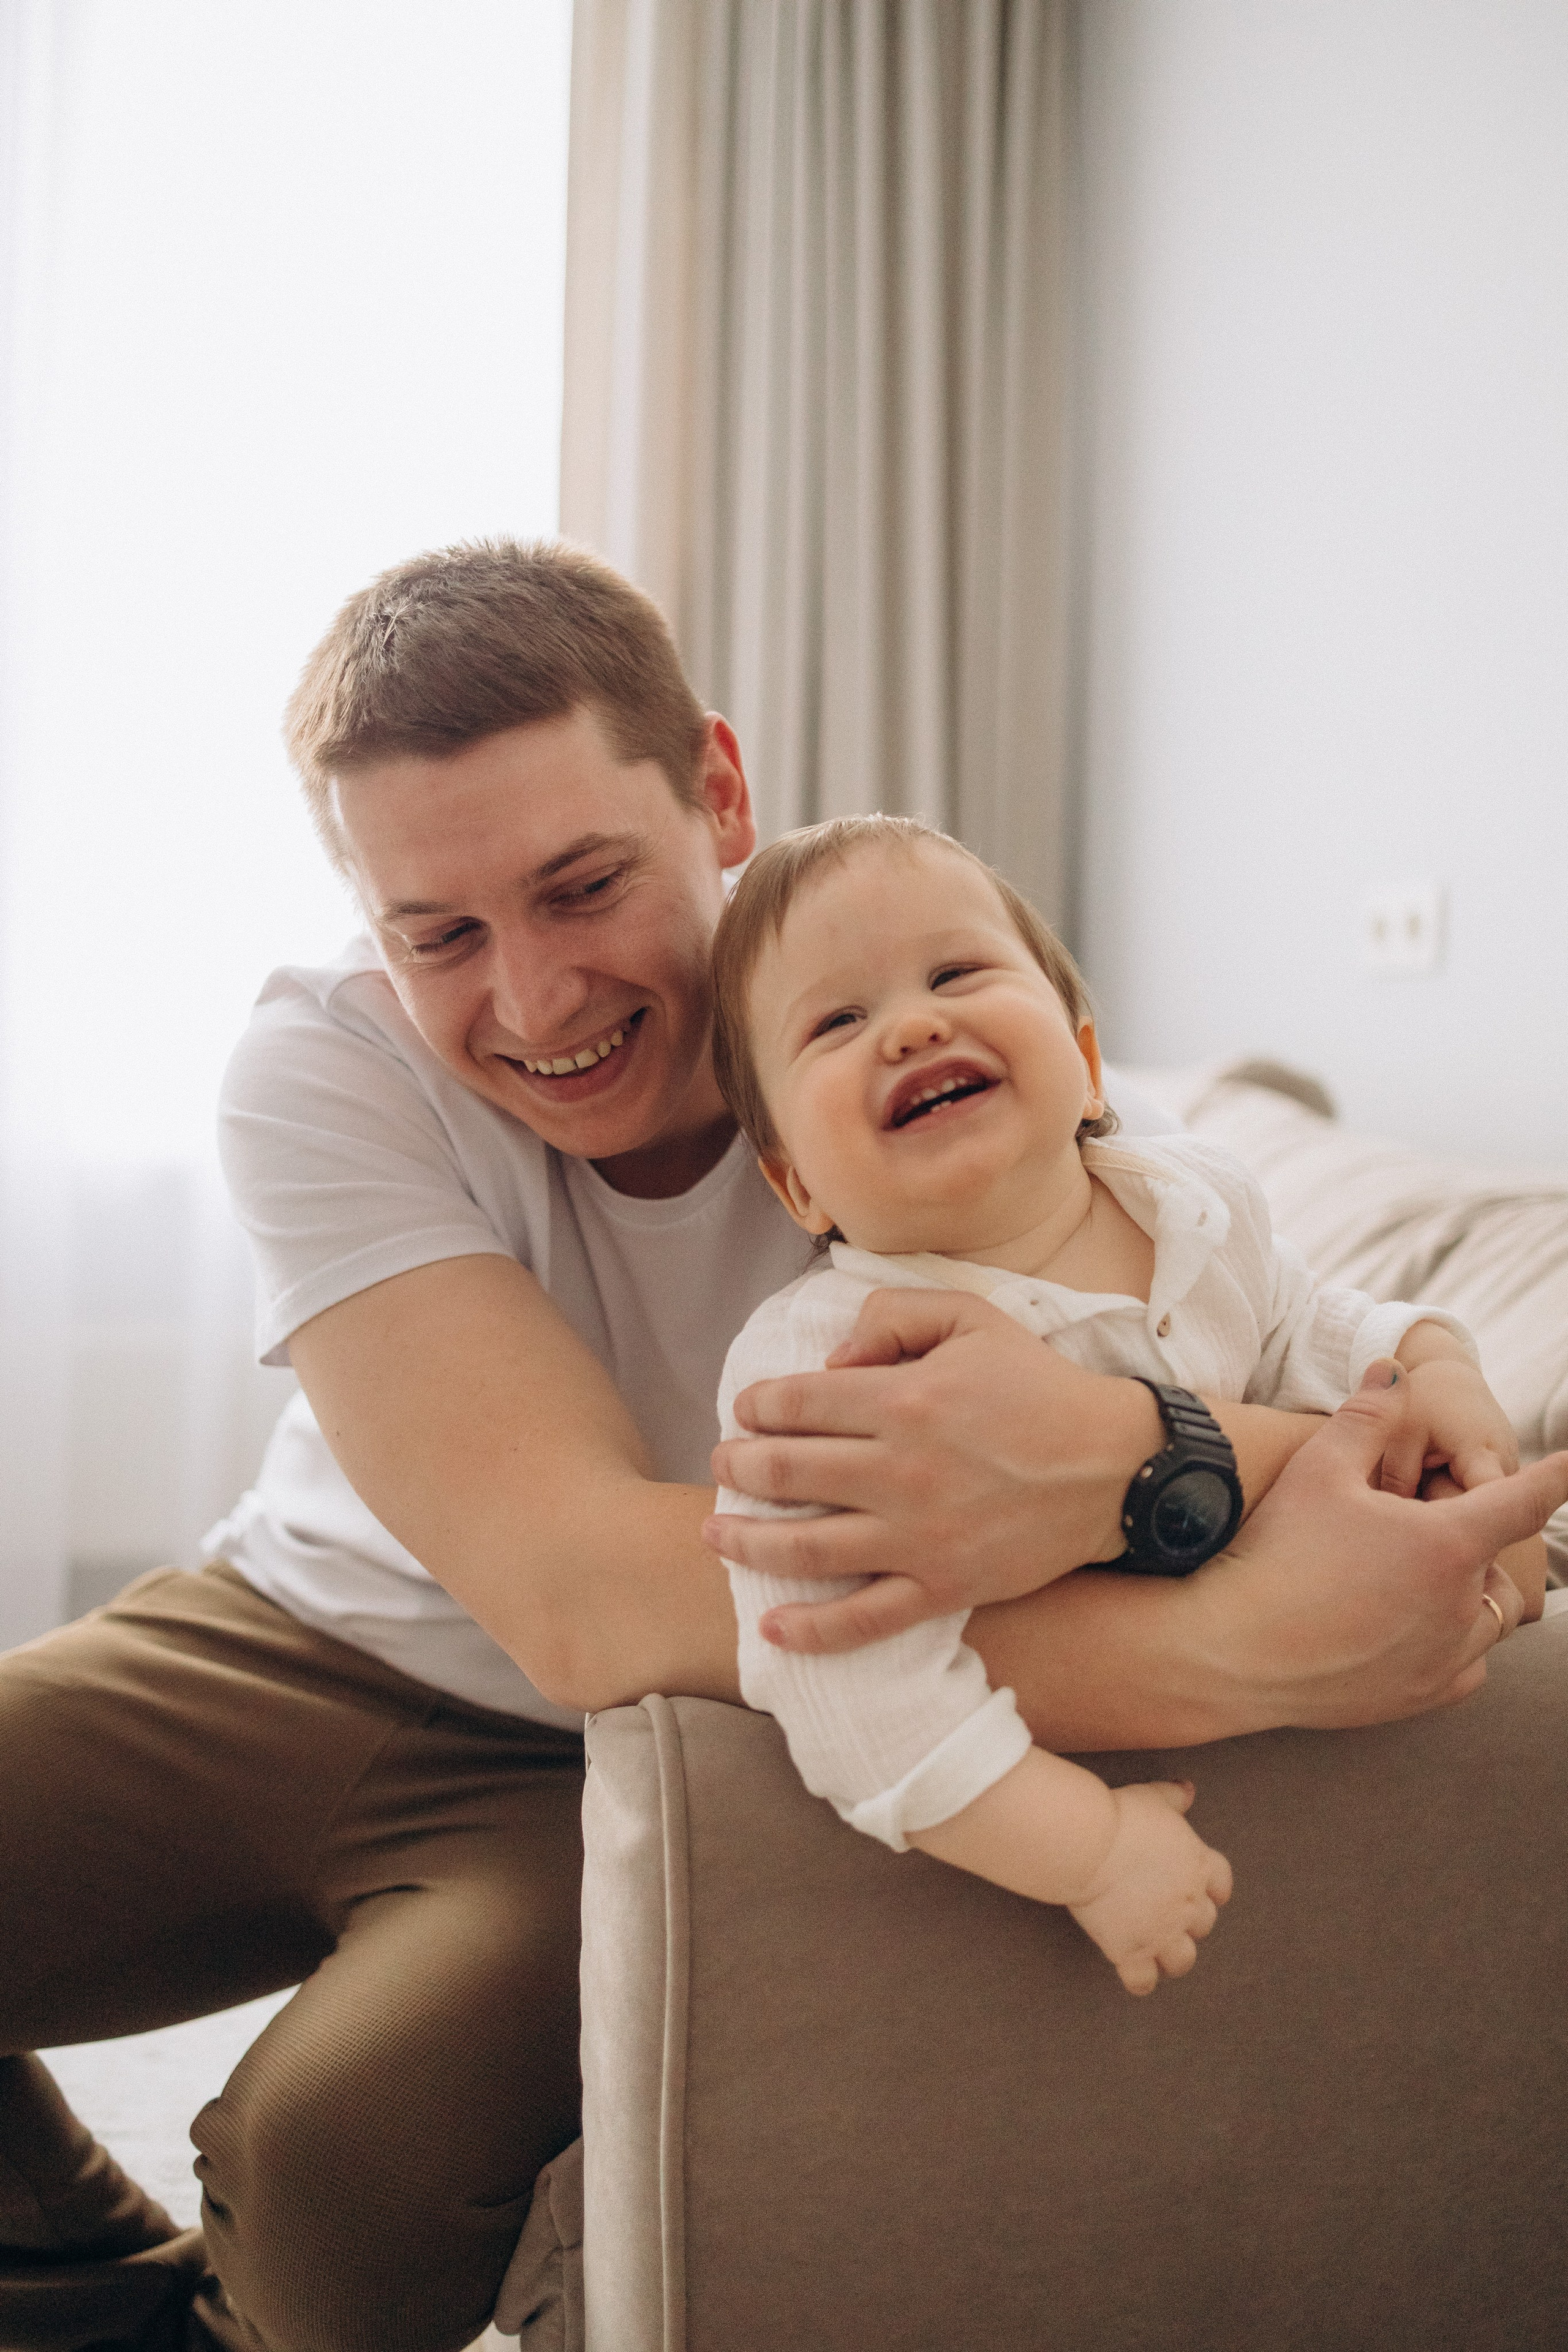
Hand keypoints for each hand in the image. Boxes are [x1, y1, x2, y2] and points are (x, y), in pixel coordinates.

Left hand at [707, 1289, 1161, 1651]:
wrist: (1115, 1467)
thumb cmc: (1039, 1386)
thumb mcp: (972, 1318)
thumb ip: (892, 1316)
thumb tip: (830, 1358)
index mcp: (906, 1399)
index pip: (797, 1404)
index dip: (756, 1406)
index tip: (746, 1411)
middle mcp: (902, 1471)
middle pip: (786, 1472)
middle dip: (738, 1467)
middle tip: (724, 1464)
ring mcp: (919, 1537)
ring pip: (806, 1549)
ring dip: (746, 1541)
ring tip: (714, 1532)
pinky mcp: (942, 1588)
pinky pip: (865, 1619)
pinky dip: (812, 1630)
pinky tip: (773, 1626)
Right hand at [1066, 1782, 1231, 1996]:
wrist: (1090, 1845)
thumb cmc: (1121, 1816)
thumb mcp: (1153, 1798)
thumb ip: (1174, 1798)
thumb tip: (1188, 1789)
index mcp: (1199, 1866)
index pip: (1222, 1886)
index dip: (1212, 1892)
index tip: (1199, 1891)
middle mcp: (1188, 1904)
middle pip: (1204, 1926)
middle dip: (1189, 1923)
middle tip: (1166, 1915)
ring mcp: (1162, 1932)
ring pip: (1183, 1961)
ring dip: (1172, 1957)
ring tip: (1155, 1950)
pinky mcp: (1132, 1951)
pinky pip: (1144, 1982)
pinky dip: (1139, 1981)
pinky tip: (1130, 1972)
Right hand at [1185, 1363, 1567, 1731]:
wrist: (1230, 1652)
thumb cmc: (1275, 1555)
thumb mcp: (1318, 1469)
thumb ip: (1365, 1417)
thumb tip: (1390, 1371)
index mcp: (1446, 1544)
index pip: (1524, 1501)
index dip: (1556, 1478)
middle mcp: (1459, 1606)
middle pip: (1497, 1565)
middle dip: (1471, 1544)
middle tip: (1413, 1531)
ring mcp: (1444, 1657)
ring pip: (1488, 1618)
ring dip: (1467, 1594)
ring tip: (1414, 1578)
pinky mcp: (1421, 1695)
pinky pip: (1466, 1665)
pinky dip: (1453, 1643)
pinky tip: (1408, 1628)